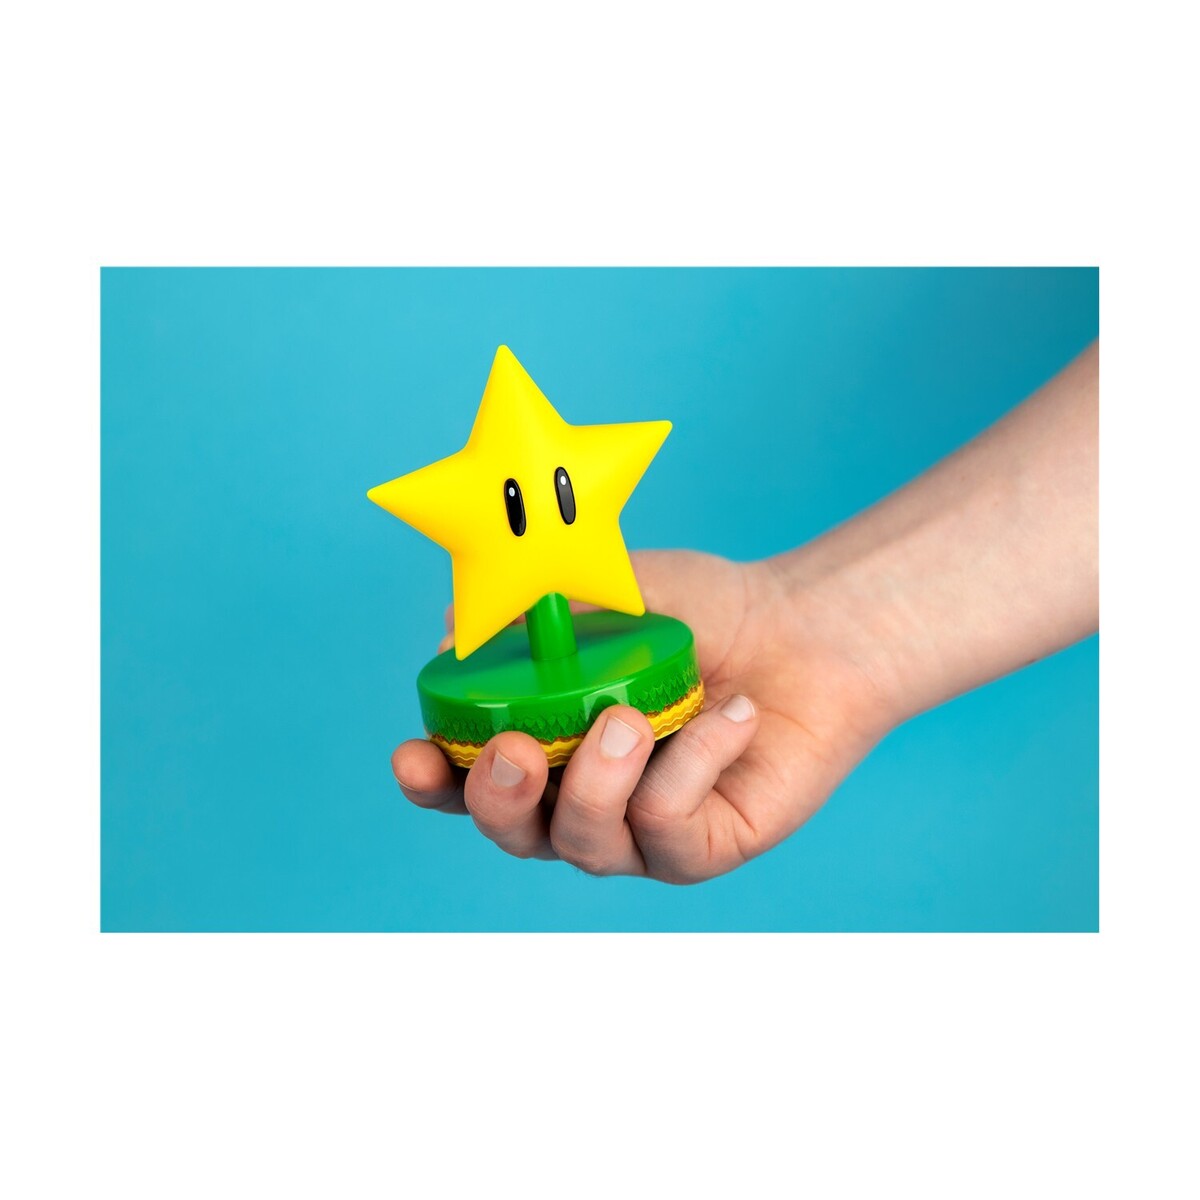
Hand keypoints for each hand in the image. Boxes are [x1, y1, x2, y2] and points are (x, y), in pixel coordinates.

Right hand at [391, 550, 893, 882]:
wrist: (806, 628)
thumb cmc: (704, 610)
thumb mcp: (615, 590)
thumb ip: (539, 603)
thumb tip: (455, 625)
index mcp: (549, 743)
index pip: (468, 780)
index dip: (433, 779)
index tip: (413, 753)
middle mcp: (585, 798)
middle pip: (514, 832)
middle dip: (500, 798)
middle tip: (518, 749)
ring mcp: (642, 833)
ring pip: (585, 843)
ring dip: (597, 781)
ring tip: (630, 717)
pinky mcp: (702, 849)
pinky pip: (668, 826)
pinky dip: (691, 763)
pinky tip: (730, 713)